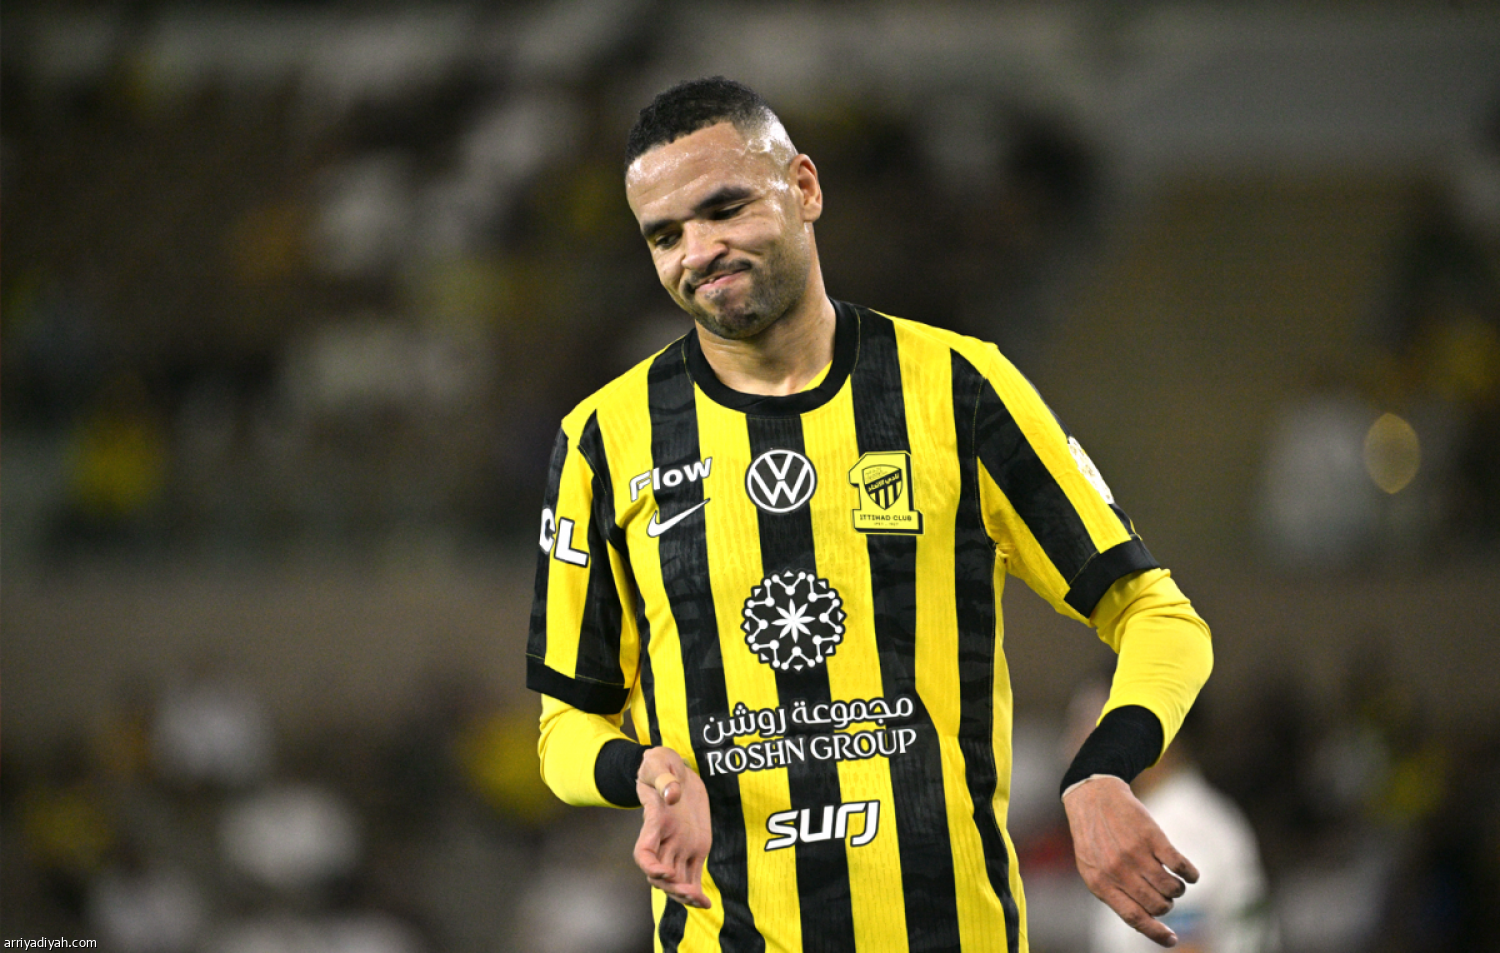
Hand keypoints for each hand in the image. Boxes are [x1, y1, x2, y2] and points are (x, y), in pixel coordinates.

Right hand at [633, 746, 712, 909]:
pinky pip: (693, 874)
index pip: (643, 852)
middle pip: (661, 874)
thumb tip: (673, 794)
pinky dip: (696, 891)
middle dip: (672, 886)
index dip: (650, 866)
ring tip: (699, 901)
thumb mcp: (658, 763)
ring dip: (684, 894)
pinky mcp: (695, 846)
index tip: (663, 873)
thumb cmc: (659, 765)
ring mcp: (679, 845)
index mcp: (654, 822)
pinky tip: (706, 904)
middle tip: (690, 891)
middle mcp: (664, 839)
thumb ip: (664, 779)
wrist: (672, 768)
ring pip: (677, 879)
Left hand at [1063, 776, 1198, 947]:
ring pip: (1171, 888)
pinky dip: (1190, 874)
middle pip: (1157, 905)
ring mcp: (1135, 853)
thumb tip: (1145, 921)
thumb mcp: (1092, 869)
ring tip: (1173, 881)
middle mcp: (1117, 871)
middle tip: (1163, 893)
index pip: (1134, 918)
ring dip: (1177, 889)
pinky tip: (1189, 874)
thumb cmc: (1093, 837)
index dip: (1156, 932)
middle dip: (1166, 904)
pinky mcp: (1151, 836)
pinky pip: (1180, 865)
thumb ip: (1113, 893)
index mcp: (1101, 883)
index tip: (1172, 939)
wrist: (1092, 797)